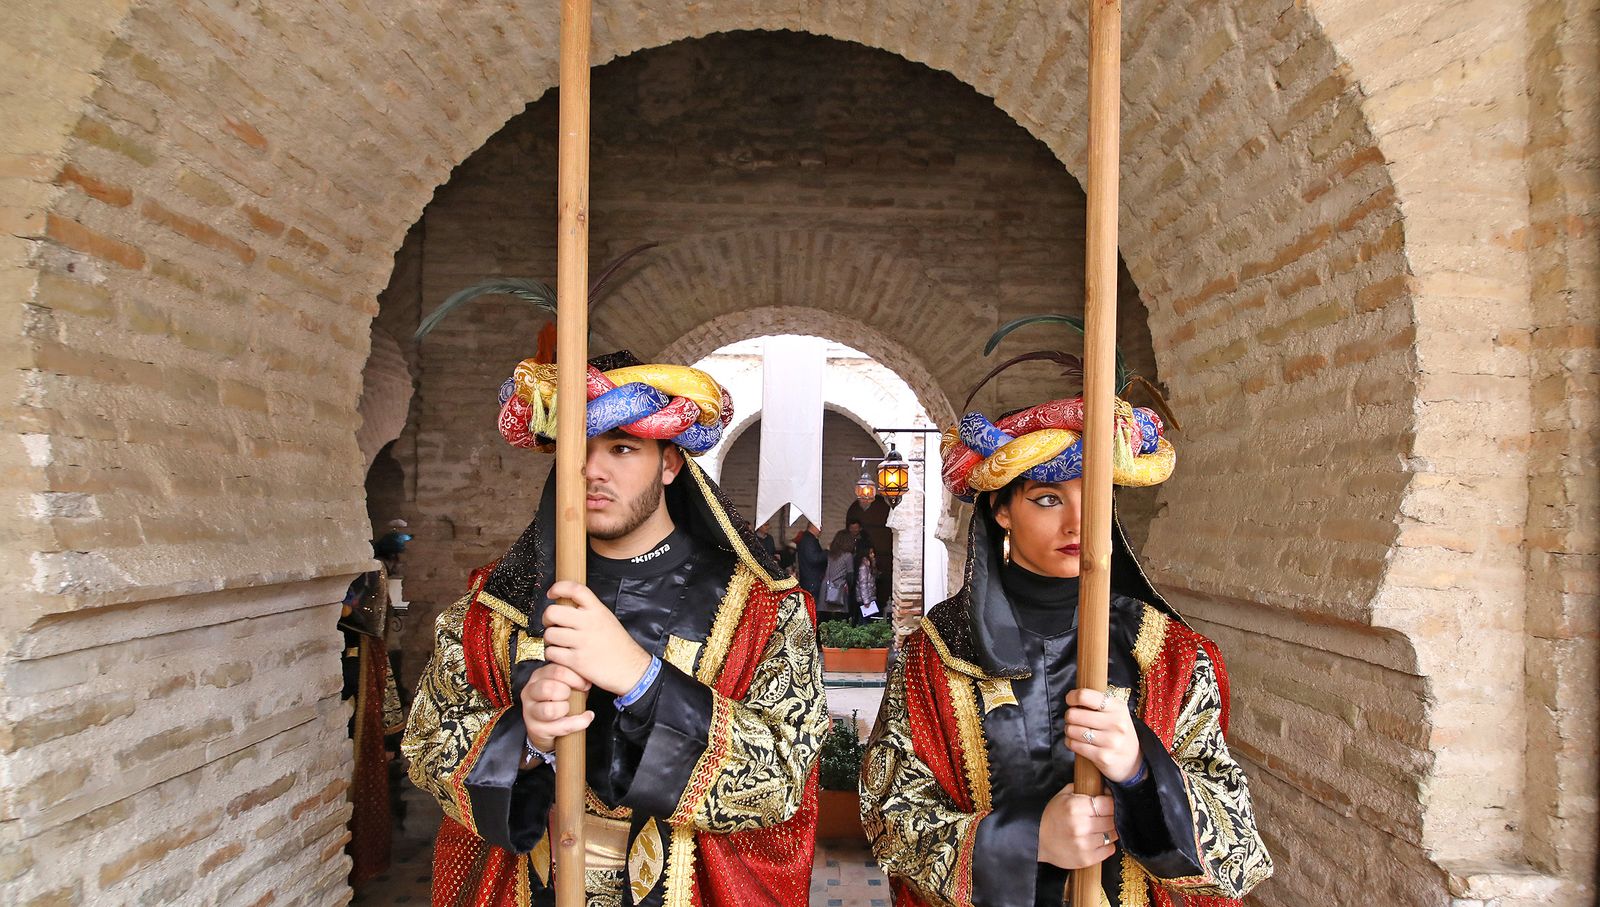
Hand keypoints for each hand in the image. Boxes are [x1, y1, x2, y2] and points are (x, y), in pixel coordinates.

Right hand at [520, 662, 593, 751]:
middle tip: (577, 696)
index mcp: (539, 675)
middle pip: (549, 688)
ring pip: (549, 710)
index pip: (556, 671)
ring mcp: (529, 710)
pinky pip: (558, 727)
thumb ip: (575, 677)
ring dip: (566, 709)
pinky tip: (586, 719)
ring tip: (573, 709)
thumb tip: (589, 676)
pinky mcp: (534, 728)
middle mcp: (530, 691)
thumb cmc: (561, 699)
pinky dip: (577, 723)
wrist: (546, 724)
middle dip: (567, 693)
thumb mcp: (567, 684)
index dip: (575, 678)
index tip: (586, 684)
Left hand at [544, 580, 652, 694]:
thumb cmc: (619, 645)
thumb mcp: (608, 619)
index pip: (575, 589)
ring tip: (558, 642)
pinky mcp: (577, 660)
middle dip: (547, 619)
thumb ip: (590, 610)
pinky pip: (552, 653)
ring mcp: (582, 642)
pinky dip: (552, 654)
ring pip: (549, 634)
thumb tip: (567, 604)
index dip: (559, 588)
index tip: (552, 594)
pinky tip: (561, 655)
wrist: (631, 669)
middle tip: (552, 624)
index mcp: (597, 610)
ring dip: (550, 639)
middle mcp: (589, 623)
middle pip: (553, 612)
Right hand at [1038, 784, 1117, 868]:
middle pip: (1112, 819)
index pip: (1108, 804)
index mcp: (1075, 807)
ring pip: (1113, 835)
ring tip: (1100, 829)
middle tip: (1104, 816)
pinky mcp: (1086, 859)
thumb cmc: (1051, 816)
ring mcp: (1084, 844)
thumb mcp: (1062, 796)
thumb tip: (1107, 788)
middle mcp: (1081, 826)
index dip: (1110, 802)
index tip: (1107, 804)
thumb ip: (1083, 789)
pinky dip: (1107, 845)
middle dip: (1111, 816)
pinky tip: (1097, 841)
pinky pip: (1109, 849)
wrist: (1037, 840)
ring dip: (1110, 831)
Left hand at [1065, 688, 1143, 782]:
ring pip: (1072, 731)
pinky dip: (1070, 743)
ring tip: (1074, 731)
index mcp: (1117, 707)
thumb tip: (1073, 698)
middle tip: (1073, 719)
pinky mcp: (1103, 757)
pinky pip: (1075, 745)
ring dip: (1069, 731)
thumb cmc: (1118, 731)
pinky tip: (1075, 742)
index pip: (1085, 696)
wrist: (1132, 759)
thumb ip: (1097, 703)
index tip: (1070, 700)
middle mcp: (1116, 723)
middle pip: (1074, 714)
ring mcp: (1110, 741)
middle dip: (1069, 717)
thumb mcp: (1115, 712)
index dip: (1072, 697)